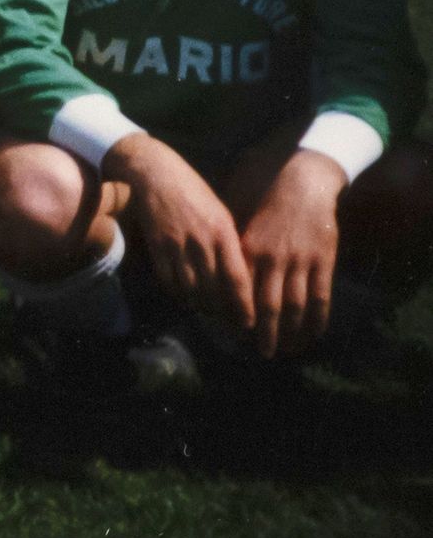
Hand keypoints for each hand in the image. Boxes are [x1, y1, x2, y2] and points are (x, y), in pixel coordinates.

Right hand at [107, 135, 255, 327]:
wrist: (153, 172)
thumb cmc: (191, 189)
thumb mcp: (219, 211)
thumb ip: (229, 241)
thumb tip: (239, 272)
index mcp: (223, 232)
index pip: (237, 278)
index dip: (243, 305)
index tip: (249, 323)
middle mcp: (201, 242)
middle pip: (214, 290)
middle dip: (223, 312)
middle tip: (230, 326)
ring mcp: (176, 244)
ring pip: (191, 289)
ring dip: (201, 306)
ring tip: (209, 314)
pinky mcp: (156, 245)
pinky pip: (169, 280)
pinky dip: (178, 294)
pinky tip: (185, 298)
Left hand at [239, 148, 344, 358]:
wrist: (301, 185)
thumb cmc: (266, 206)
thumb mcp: (240, 224)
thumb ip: (232, 252)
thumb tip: (214, 278)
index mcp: (248, 250)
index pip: (241, 292)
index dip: (239, 315)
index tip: (236, 334)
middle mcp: (273, 259)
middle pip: (268, 306)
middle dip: (266, 333)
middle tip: (264, 353)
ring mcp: (300, 261)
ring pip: (296, 306)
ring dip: (292, 333)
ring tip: (288, 350)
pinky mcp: (323, 261)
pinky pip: (321, 298)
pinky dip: (318, 320)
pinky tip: (314, 336)